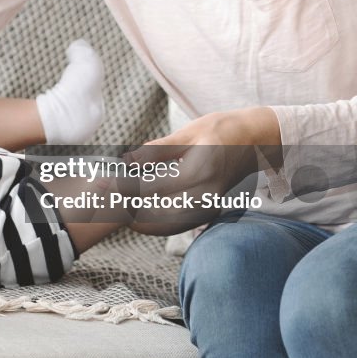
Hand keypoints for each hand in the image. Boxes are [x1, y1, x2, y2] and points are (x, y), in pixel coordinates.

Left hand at [117, 107, 281, 233]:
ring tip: (112, 206)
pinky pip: (176, 226)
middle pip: (155, 212)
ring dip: (136, 219)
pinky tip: (134, 215)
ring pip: (164, 225)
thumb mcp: (189, 132)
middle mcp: (205, 196)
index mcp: (199, 172)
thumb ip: (158, 151)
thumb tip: (127, 160)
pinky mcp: (207, 213)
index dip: (123, 187)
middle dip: (124, 207)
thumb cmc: (221, 131)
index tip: (102, 181)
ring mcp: (208, 208)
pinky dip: (153, 224)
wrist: (256, 142)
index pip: (151, 188)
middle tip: (100, 196)